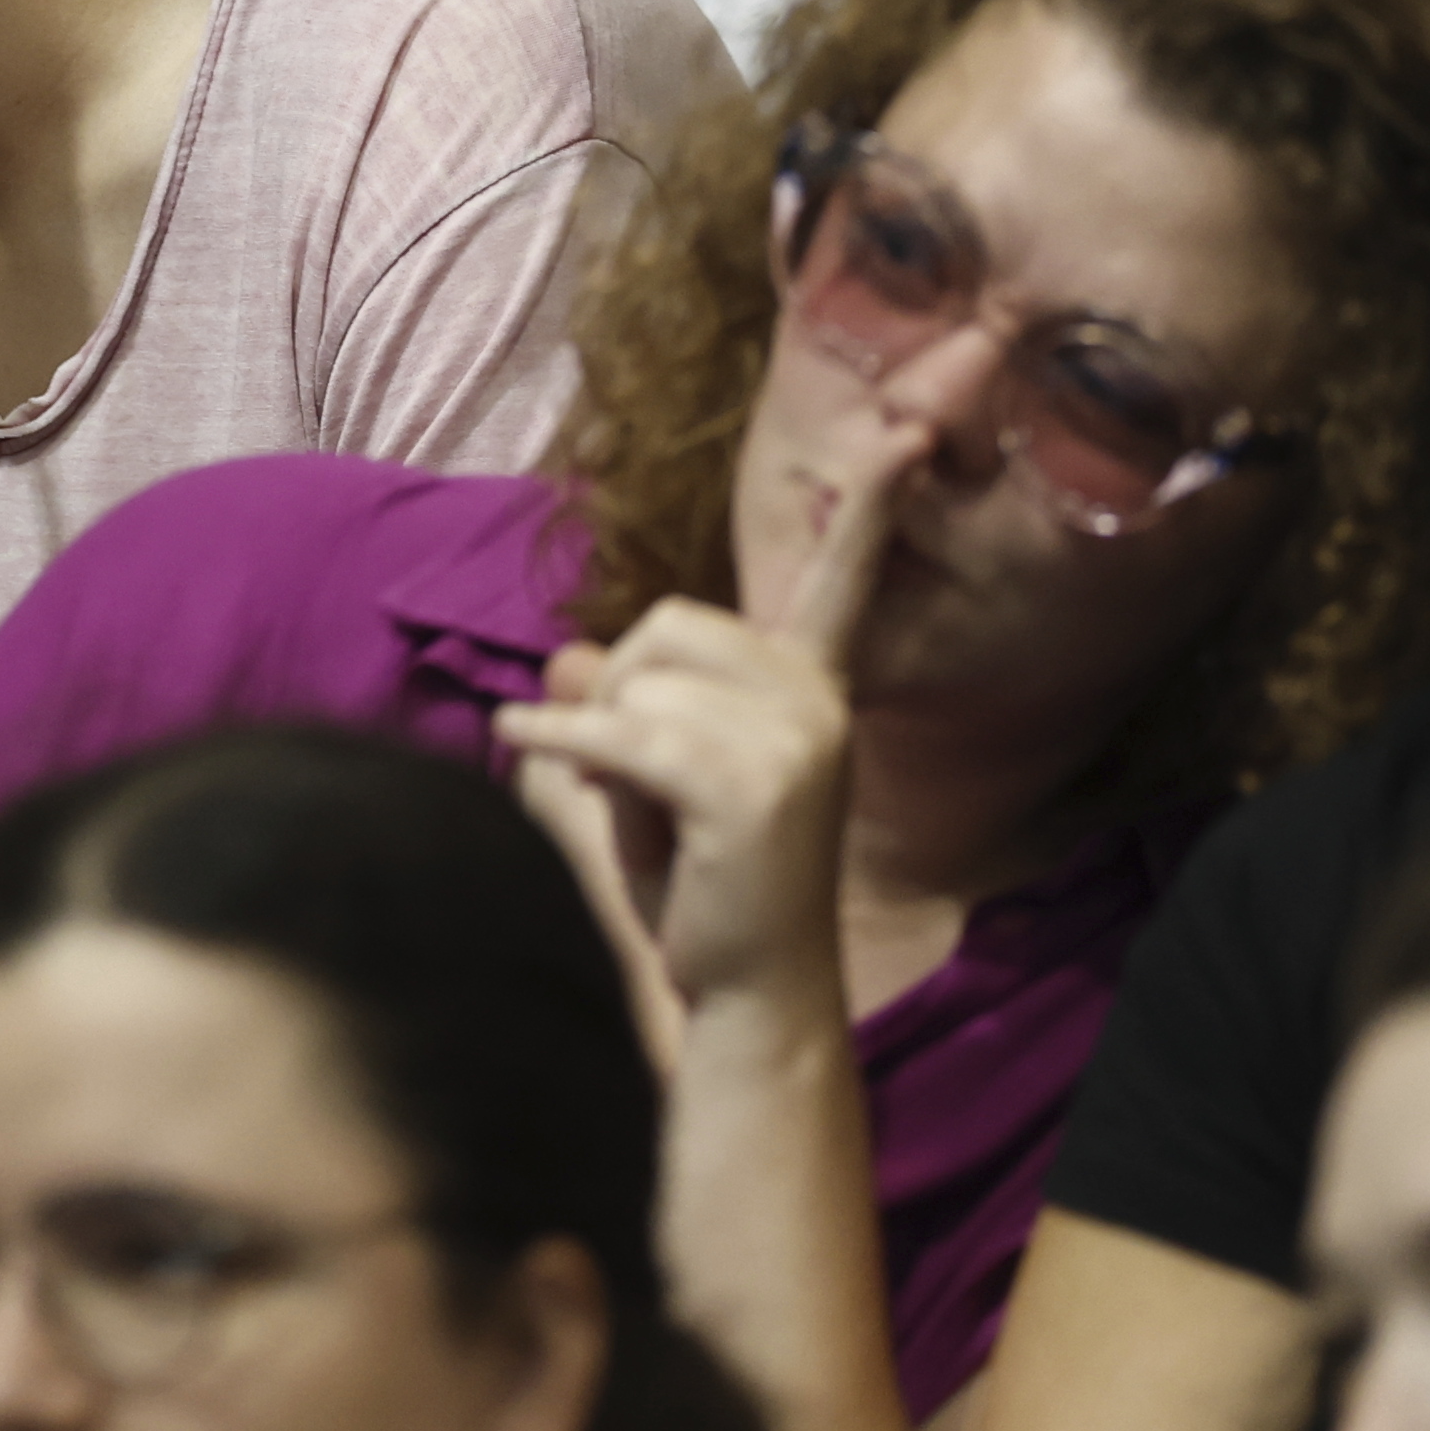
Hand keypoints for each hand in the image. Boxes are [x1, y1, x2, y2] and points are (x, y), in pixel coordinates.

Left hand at [496, 420, 920, 1049]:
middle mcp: (816, 702)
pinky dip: (557, 742)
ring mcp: (793, 740)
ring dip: (601, 747)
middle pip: (665, 627)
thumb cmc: (700, 885)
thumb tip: (562, 659)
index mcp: (812, 688)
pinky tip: (519, 744)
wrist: (744, 995)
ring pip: (636, 682)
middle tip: (634, 781)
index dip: (870, 511)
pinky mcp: (747, 784)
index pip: (842, 582)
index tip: (910, 434)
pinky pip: (617, 732)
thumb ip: (615, 703)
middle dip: (619, 692)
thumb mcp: (648, 777)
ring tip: (639, 816)